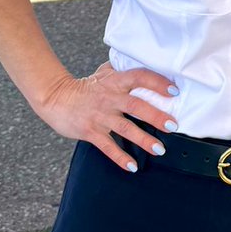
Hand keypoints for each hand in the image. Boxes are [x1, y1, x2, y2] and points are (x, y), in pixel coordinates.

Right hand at [36, 61, 178, 171]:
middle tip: (172, 125)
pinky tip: (132, 166)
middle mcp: (109, 98)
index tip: (174, 90)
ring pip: (125, 128)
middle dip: (155, 116)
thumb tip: (146, 64)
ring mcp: (100, 116)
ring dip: (143, 139)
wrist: (56, 98)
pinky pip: (107, 147)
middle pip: (136, 106)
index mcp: (115, 81)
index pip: (139, 77)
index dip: (157, 83)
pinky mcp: (91, 132)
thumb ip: (123, 70)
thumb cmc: (85, 86)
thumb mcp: (104, 72)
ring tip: (159, 149)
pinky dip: (120, 157)